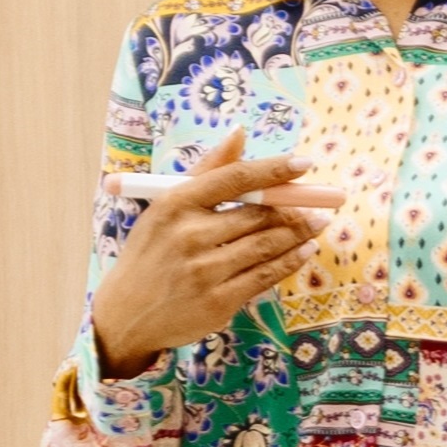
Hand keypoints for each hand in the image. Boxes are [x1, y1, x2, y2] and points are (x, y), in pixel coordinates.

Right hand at [92, 139, 329, 369]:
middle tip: (319, 201)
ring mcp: (204, 272)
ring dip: (299, 232)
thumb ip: (206, 170)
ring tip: (319, 222)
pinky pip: (264, 276)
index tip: (303, 164)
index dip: (273, 170)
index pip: (234, 179)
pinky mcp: (217, 302)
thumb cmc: (152, 252)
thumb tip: (240, 133)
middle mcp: (189, 236)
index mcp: (175, 204)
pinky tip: (305, 250)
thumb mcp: (167, 206)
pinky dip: (290, 261)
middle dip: (294, 206)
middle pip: (257, 214)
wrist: (127, 313)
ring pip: (266, 245)